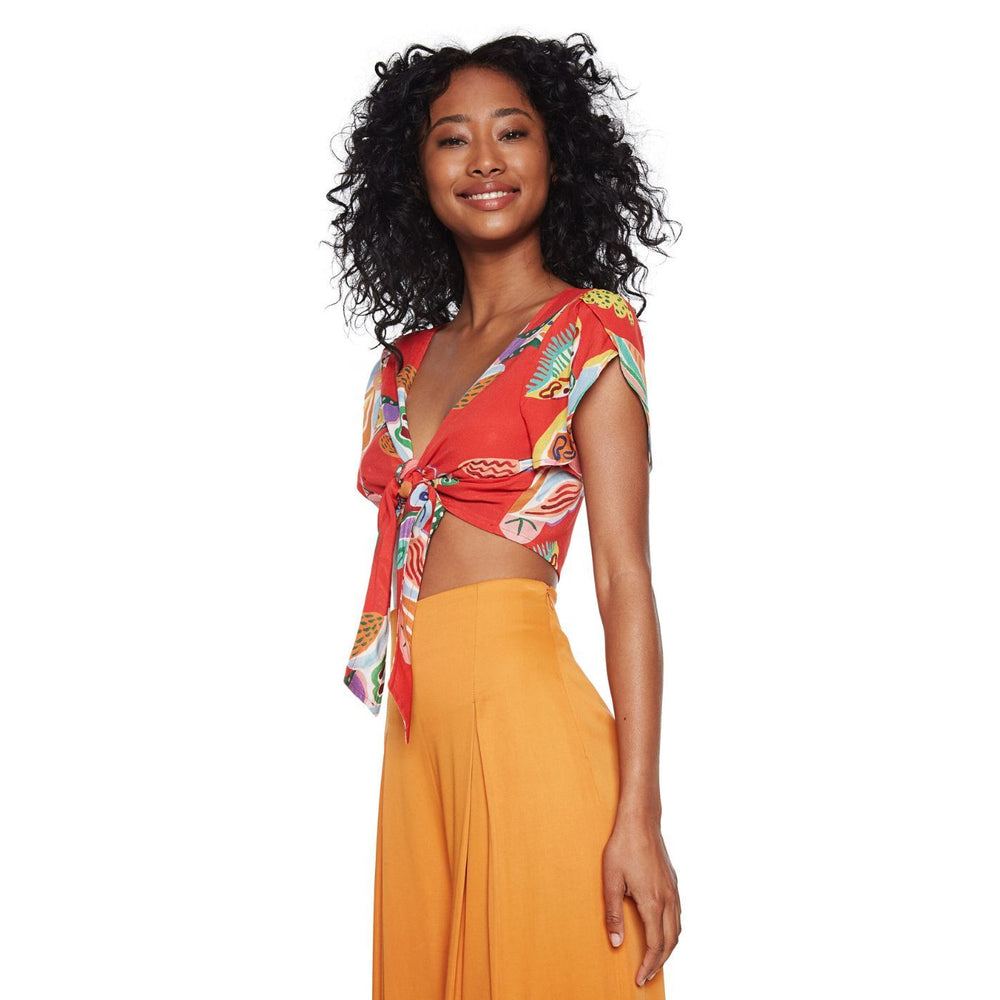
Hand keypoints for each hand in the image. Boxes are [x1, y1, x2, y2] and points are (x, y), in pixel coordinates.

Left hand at [602, 815, 680, 986]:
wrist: (640, 820)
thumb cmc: (623, 846)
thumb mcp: (611, 880)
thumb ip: (613, 914)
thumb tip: (616, 942)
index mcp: (652, 902)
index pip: (655, 945)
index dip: (648, 966)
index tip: (640, 979)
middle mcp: (668, 899)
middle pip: (671, 942)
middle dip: (660, 963)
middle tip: (647, 975)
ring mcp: (673, 890)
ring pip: (678, 929)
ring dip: (668, 948)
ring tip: (655, 959)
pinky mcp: (673, 882)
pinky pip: (678, 915)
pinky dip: (672, 931)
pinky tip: (662, 931)